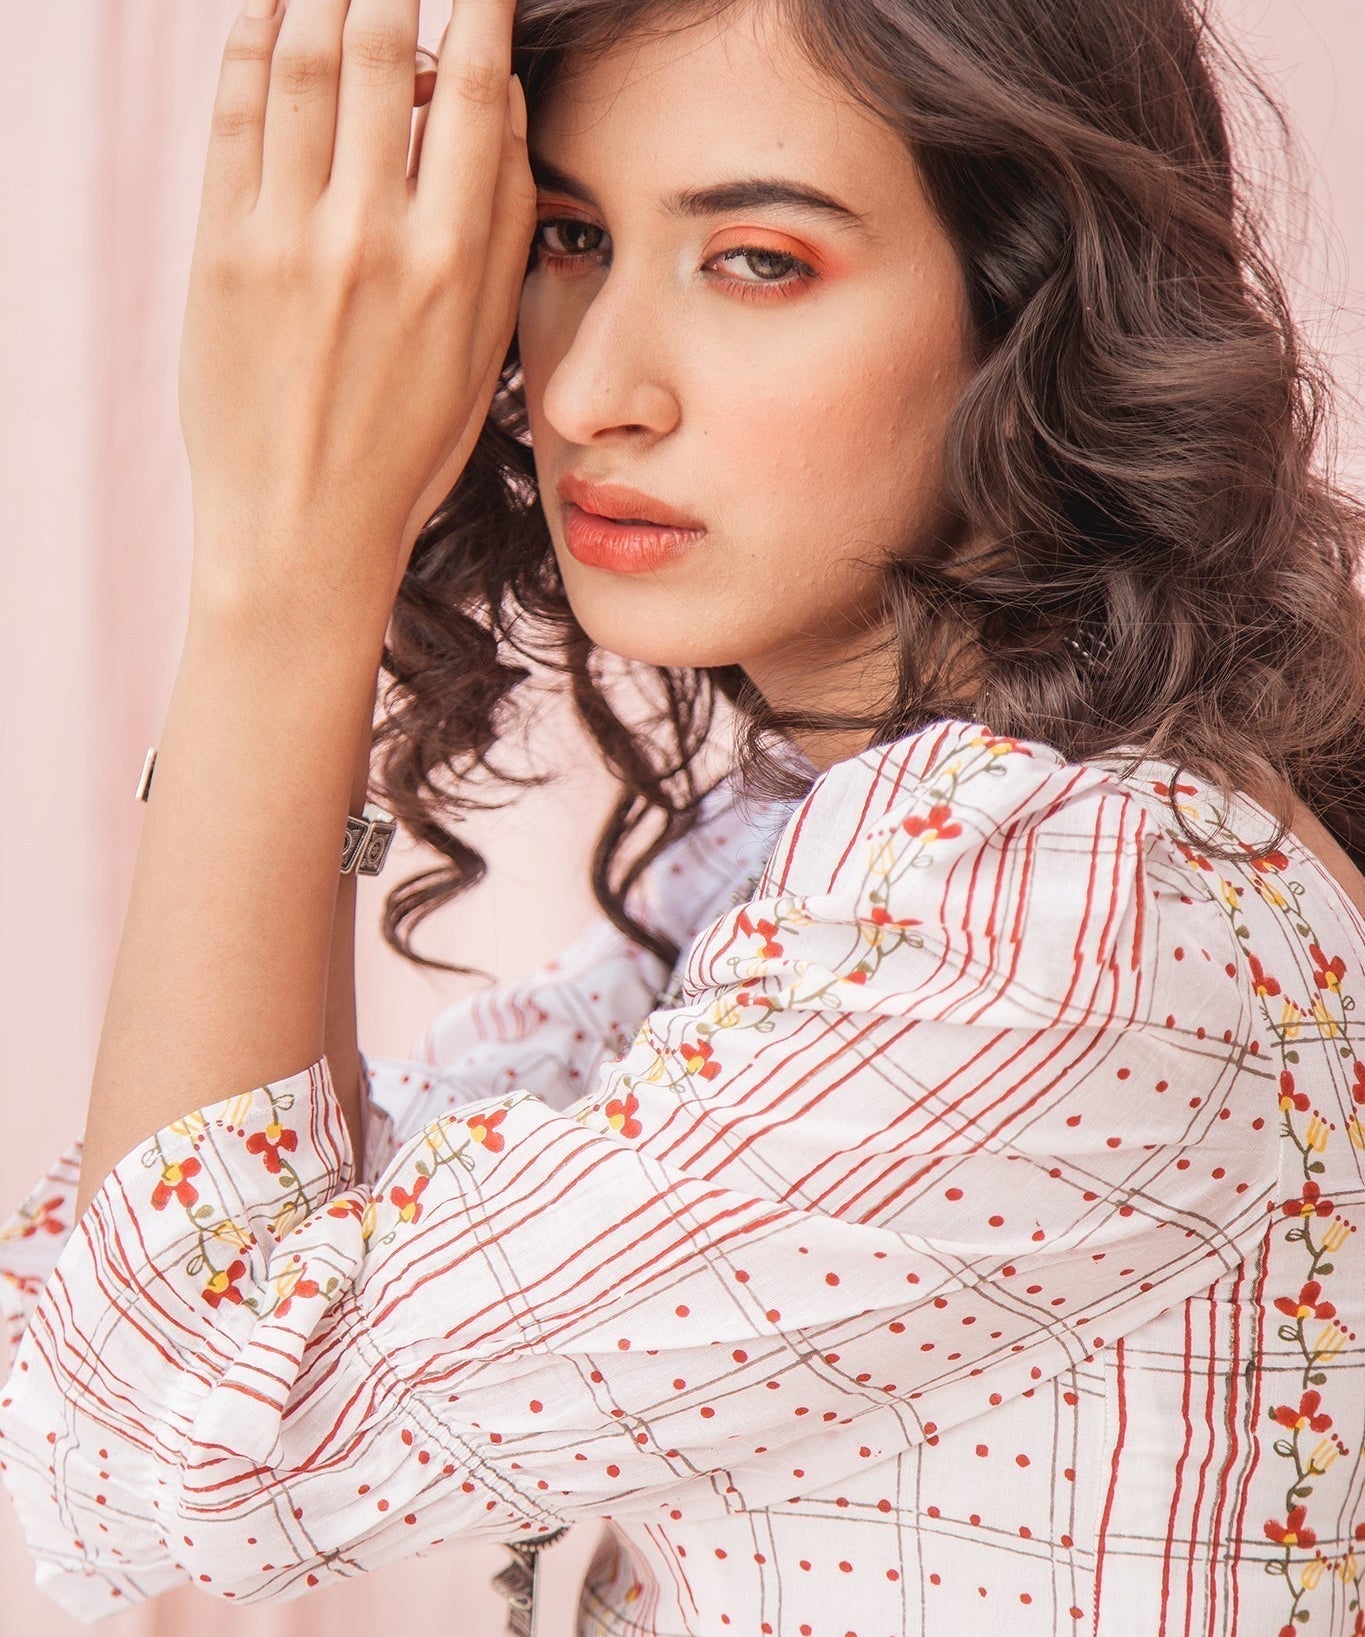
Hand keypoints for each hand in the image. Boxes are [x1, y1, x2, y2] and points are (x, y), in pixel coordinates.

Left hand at [179, 0, 534, 622]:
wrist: (304, 528)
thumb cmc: (406, 447)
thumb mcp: (484, 350)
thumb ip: (500, 225)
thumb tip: (500, 101)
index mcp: (452, 263)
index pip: (471, 92)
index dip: (477, 11)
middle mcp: (371, 237)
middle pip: (378, 53)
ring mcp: (287, 239)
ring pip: (301, 64)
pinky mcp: (220, 250)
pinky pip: (234, 114)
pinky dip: (248, 41)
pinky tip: (267, 8)